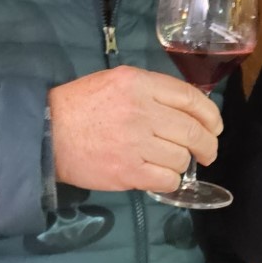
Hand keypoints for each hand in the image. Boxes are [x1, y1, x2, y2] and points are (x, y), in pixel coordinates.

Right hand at [49, 67, 221, 194]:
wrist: (46, 133)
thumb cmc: (80, 106)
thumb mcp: (116, 81)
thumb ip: (151, 91)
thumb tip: (188, 109)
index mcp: (139, 83)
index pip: (190, 98)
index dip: (211, 115)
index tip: (215, 127)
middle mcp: (141, 110)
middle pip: (192, 131)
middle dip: (208, 145)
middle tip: (208, 152)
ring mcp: (135, 142)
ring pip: (182, 158)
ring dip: (183, 163)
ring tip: (171, 163)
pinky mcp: (128, 171)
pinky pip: (167, 180)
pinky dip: (170, 181)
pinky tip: (160, 176)